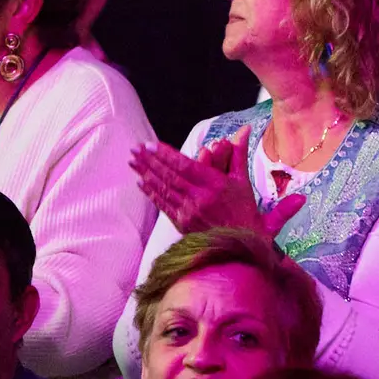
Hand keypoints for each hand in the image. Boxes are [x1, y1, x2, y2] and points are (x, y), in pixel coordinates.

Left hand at [130, 126, 304, 236]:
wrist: (243, 249)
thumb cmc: (246, 213)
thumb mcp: (244, 182)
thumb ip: (239, 155)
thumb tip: (245, 129)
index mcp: (216, 185)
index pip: (185, 166)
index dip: (166, 155)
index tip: (150, 145)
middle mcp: (200, 198)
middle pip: (170, 176)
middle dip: (150, 161)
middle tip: (135, 149)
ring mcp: (189, 212)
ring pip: (164, 189)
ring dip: (146, 173)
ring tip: (133, 161)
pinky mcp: (182, 224)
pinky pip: (163, 205)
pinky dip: (151, 192)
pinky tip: (141, 182)